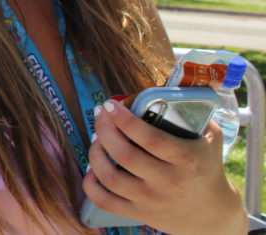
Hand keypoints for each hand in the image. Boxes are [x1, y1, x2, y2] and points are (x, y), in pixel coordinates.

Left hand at [83, 98, 245, 234]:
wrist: (214, 215)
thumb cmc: (207, 166)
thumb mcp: (210, 138)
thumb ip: (193, 113)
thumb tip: (164, 88)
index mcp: (186, 159)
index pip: (150, 138)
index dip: (124, 119)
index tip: (110, 104)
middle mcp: (168, 182)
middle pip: (125, 155)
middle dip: (104, 130)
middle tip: (100, 115)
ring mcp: (152, 200)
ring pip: (110, 177)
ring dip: (95, 153)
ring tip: (97, 139)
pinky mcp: (140, 214)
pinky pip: (105, 201)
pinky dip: (91, 184)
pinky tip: (92, 169)